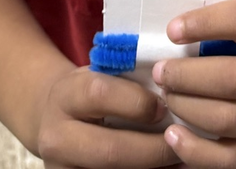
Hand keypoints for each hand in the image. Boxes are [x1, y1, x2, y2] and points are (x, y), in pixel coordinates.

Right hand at [37, 65, 179, 167]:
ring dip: (153, 168)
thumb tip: (173, 86)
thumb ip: (127, 77)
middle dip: (153, 149)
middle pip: (110, 150)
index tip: (164, 106)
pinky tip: (164, 168)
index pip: (99, 94)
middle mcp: (57, 137)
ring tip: (180, 158)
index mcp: (65, 96)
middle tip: (182, 141)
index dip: (137, 102)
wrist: (53, 122)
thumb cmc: (88, 93)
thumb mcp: (98, 76)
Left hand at [152, 0, 235, 168]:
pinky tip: (172, 135)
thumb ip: (215, 24)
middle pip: (235, 77)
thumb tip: (170, 30)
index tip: (172, 31)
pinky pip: (227, 158)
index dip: (206, 23)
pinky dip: (195, 150)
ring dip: (188, 108)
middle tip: (160, 72)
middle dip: (188, 75)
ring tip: (166, 96)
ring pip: (228, 118)